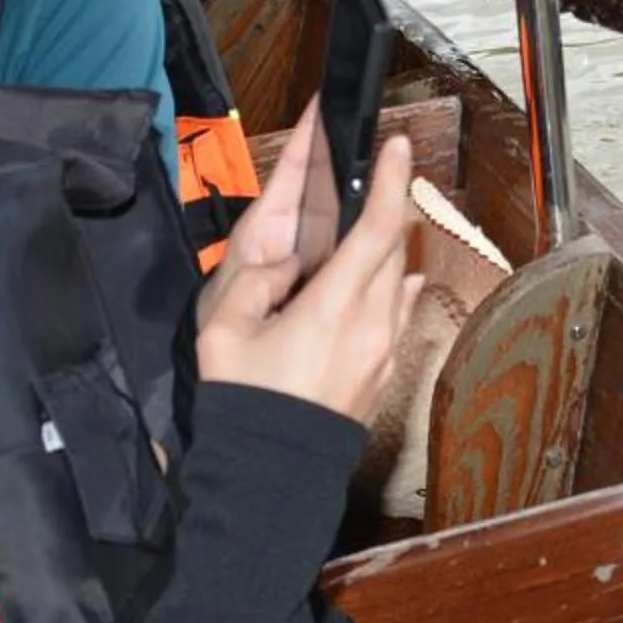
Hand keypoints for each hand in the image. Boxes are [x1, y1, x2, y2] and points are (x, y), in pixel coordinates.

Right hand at [194, 104, 422, 424]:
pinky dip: (394, 290)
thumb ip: (254, 283)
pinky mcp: (384, 376)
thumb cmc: (244, 402)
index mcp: (333, 307)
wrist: (271, 476)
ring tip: (370, 231)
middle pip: (395, 250)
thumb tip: (285, 264)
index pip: (378, 229)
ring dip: (389, 252)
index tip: (395, 146)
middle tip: (376, 180)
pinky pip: (398, 317)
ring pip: (399, 284)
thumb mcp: (224, 334)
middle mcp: (371, 325)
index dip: (390, 182)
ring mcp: (384, 353)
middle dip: (389, 209)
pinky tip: (390, 284)